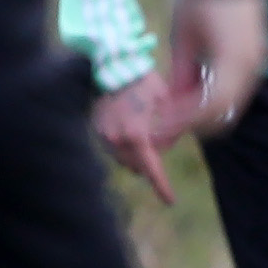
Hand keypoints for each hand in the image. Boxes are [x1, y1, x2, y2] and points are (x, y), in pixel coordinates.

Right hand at [92, 72, 191, 200]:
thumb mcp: (166, 104)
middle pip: (136, 167)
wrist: (114, 66)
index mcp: (137, 135)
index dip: (162, 187)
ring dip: (135, 157)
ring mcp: (104, 135)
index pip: (151, 169)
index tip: (170, 201)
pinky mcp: (96, 128)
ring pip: (122, 159)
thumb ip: (169, 132)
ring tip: (144, 140)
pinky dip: (123, 147)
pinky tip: (130, 132)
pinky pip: (112, 148)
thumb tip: (166, 151)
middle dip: (148, 166)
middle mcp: (118, 139)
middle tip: (159, 155)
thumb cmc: (145, 82)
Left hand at [155, 0, 267, 164]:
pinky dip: (215, 96)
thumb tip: (172, 102)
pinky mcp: (257, 55)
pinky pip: (237, 87)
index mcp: (234, 61)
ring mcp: (259, 61)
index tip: (160, 127)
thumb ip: (181, 72)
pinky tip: (190, 94)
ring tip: (173, 111)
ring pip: (232, 101)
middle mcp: (253, 66)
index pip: (211, 107)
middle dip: (194, 122)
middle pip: (226, 110)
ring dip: (204, 110)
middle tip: (165, 125)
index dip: (184, 121)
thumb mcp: (182, 36)